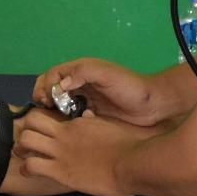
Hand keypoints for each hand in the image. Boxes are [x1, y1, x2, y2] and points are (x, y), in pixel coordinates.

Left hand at [18, 110, 158, 195]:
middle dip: (27, 130)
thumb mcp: (110, 127)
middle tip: (30, 142)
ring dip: (23, 148)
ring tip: (27, 157)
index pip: (51, 114)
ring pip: (26, 140)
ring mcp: (60, 151)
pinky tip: (30, 172)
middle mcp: (64, 133)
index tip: (44, 130)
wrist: (131, 163)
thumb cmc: (129, 146)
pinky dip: (26, 168)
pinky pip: (31, 166)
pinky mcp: (59, 171)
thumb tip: (87, 116)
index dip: (44, 122)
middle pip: (31, 120)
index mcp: (78, 122)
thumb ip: (95, 122)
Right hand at [33, 58, 162, 126]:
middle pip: (53, 87)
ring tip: (57, 119)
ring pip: (61, 101)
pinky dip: (68, 118)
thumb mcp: (107, 75)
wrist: (151, 105)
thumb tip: (61, 84)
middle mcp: (80, 83)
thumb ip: (84, 73)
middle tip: (47, 110)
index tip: (46, 100)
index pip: (53, 74)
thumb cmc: (129, 87)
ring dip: (54, 109)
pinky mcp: (92, 112)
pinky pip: (72, 114)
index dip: (45, 85)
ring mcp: (86, 98)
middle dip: (45, 96)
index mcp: (81, 70)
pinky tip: (73, 124)